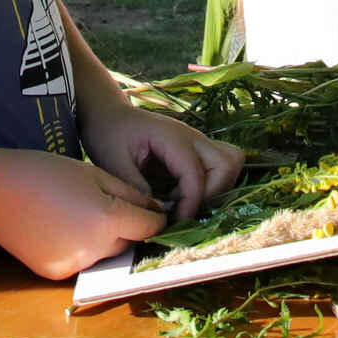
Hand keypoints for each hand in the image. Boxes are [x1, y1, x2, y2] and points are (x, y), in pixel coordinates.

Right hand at [0, 150, 167, 281]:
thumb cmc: (44, 172)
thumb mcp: (93, 173)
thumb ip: (130, 194)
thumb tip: (155, 210)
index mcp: (108, 219)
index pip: (150, 227)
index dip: (155, 217)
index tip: (153, 210)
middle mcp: (95, 249)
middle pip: (127, 243)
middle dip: (126, 227)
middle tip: (106, 205)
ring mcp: (74, 264)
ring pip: (104, 254)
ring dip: (102, 239)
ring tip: (78, 214)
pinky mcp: (55, 272)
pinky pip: (80, 261)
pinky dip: (78, 247)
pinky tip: (59, 227)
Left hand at [81, 104, 243, 224]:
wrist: (108, 116)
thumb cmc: (109, 134)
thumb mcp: (114, 162)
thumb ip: (136, 186)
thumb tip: (158, 212)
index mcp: (172, 138)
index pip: (196, 173)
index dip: (191, 202)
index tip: (176, 221)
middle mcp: (192, 137)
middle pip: (228, 163)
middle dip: (213, 193)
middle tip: (184, 208)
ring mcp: (196, 142)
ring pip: (230, 163)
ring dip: (216, 188)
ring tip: (184, 201)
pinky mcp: (195, 150)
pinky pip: (218, 167)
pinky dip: (210, 185)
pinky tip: (180, 195)